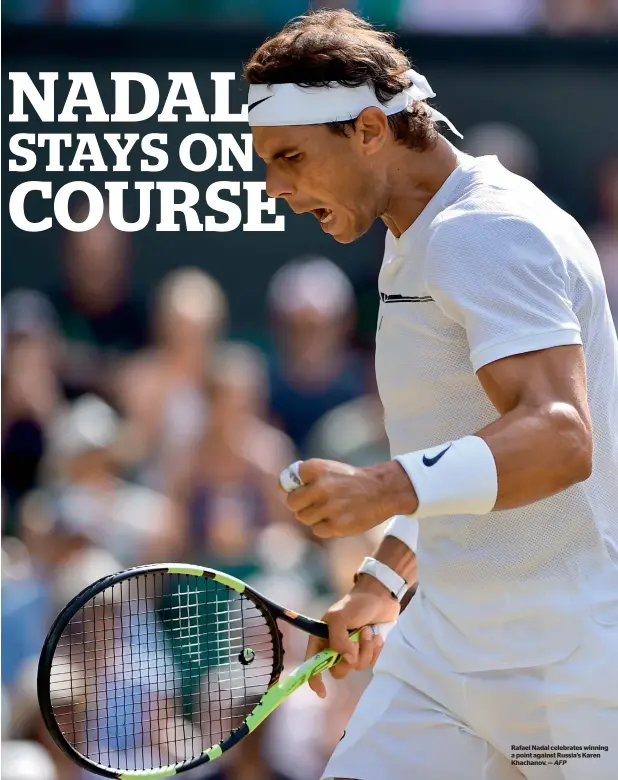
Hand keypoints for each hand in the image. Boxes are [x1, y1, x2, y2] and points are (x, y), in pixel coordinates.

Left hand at [284, 458, 417, 538]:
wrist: (383, 490)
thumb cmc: (351, 480)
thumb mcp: (329, 469)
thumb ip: (306, 477)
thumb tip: (282, 487)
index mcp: (317, 468)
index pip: (287, 482)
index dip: (295, 487)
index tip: (304, 488)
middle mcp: (321, 486)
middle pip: (292, 503)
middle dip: (301, 504)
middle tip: (314, 503)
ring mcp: (328, 507)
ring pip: (304, 518)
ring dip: (313, 516)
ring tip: (330, 509)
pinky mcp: (337, 525)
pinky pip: (318, 530)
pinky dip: (325, 527)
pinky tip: (338, 518)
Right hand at [304, 576, 400, 697]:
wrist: (380, 595)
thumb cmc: (356, 604)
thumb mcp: (340, 617)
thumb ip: (338, 640)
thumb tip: (347, 658)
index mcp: (322, 638)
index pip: (313, 663)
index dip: (314, 680)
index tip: (322, 692)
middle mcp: (335, 646)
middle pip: (338, 669)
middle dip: (349, 659)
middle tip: (355, 643)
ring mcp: (352, 649)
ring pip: (356, 666)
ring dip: (365, 650)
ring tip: (368, 631)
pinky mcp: (367, 650)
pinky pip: (370, 662)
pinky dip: (375, 650)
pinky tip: (376, 636)